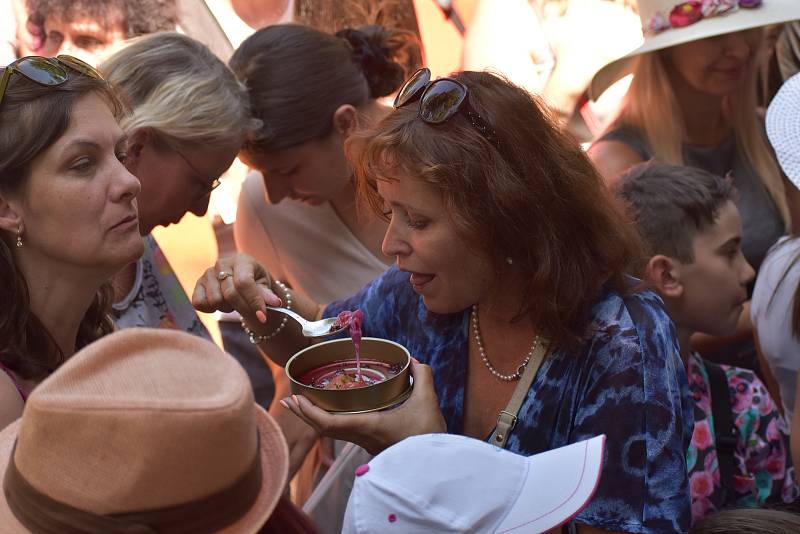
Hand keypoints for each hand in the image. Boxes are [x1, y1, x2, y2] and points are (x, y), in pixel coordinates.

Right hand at [192, 253, 280, 330]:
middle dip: (243, 308)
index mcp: (242, 260)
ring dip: (227, 308)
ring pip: (215, 300)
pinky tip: (221, 303)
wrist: (242, 282)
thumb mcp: (265, 286)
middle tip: (250, 310)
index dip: (253, 301)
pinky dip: (210, 309)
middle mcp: (222, 263)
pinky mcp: (198, 284)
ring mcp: (208, 272)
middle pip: (230, 294)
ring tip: (234, 302)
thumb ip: (267, 295)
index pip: (244, 283)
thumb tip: (276, 303)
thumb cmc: (256, 283)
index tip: (263, 317)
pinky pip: (199, 303)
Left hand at [280, 359, 446, 454]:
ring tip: (305, 404)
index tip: (295, 398)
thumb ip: (422, 377)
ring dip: (316, 418)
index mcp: (367, 427)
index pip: (329, 424)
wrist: (435, 466)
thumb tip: (414, 361)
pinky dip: (332, 422)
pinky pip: (345, 433)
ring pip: (333, 432)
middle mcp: (361, 437)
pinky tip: (336, 413)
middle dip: (305, 413)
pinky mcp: (373, 446)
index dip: (309, 411)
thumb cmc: (428, 436)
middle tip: (289, 400)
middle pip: (324, 429)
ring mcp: (366, 444)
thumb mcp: (427, 401)